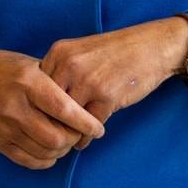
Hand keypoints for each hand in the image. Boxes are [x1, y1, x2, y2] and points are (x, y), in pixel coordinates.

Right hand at [0, 45, 106, 169]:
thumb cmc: (5, 68)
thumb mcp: (31, 64)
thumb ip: (56, 82)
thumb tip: (86, 101)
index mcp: (27, 82)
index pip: (64, 109)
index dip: (85, 122)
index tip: (98, 127)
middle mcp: (15, 106)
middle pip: (56, 137)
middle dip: (75, 139)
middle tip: (82, 134)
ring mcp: (5, 127)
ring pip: (45, 152)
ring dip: (63, 150)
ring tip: (67, 140)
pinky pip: (29, 161)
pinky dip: (47, 160)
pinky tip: (52, 150)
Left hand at [41, 17, 187, 148]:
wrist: (152, 46)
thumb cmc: (116, 51)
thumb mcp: (80, 51)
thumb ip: (60, 71)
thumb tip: (40, 104)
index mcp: (59, 53)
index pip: (35, 89)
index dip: (38, 108)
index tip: (41, 120)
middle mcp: (69, 66)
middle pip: (47, 106)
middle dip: (50, 124)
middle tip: (53, 136)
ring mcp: (88, 82)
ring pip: (67, 119)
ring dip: (68, 134)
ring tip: (68, 141)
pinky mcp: (106, 98)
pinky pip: (88, 127)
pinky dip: (85, 138)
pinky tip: (84, 140)